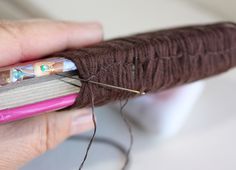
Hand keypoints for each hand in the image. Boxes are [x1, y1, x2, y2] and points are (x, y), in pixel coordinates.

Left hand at [0, 19, 102, 169]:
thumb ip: (42, 133)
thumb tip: (81, 117)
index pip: (27, 37)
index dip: (68, 33)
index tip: (95, 33)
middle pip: (20, 40)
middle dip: (61, 46)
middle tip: (89, 52)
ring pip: (12, 52)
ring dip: (45, 61)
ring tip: (72, 67)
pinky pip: (4, 64)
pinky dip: (27, 71)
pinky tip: (43, 79)